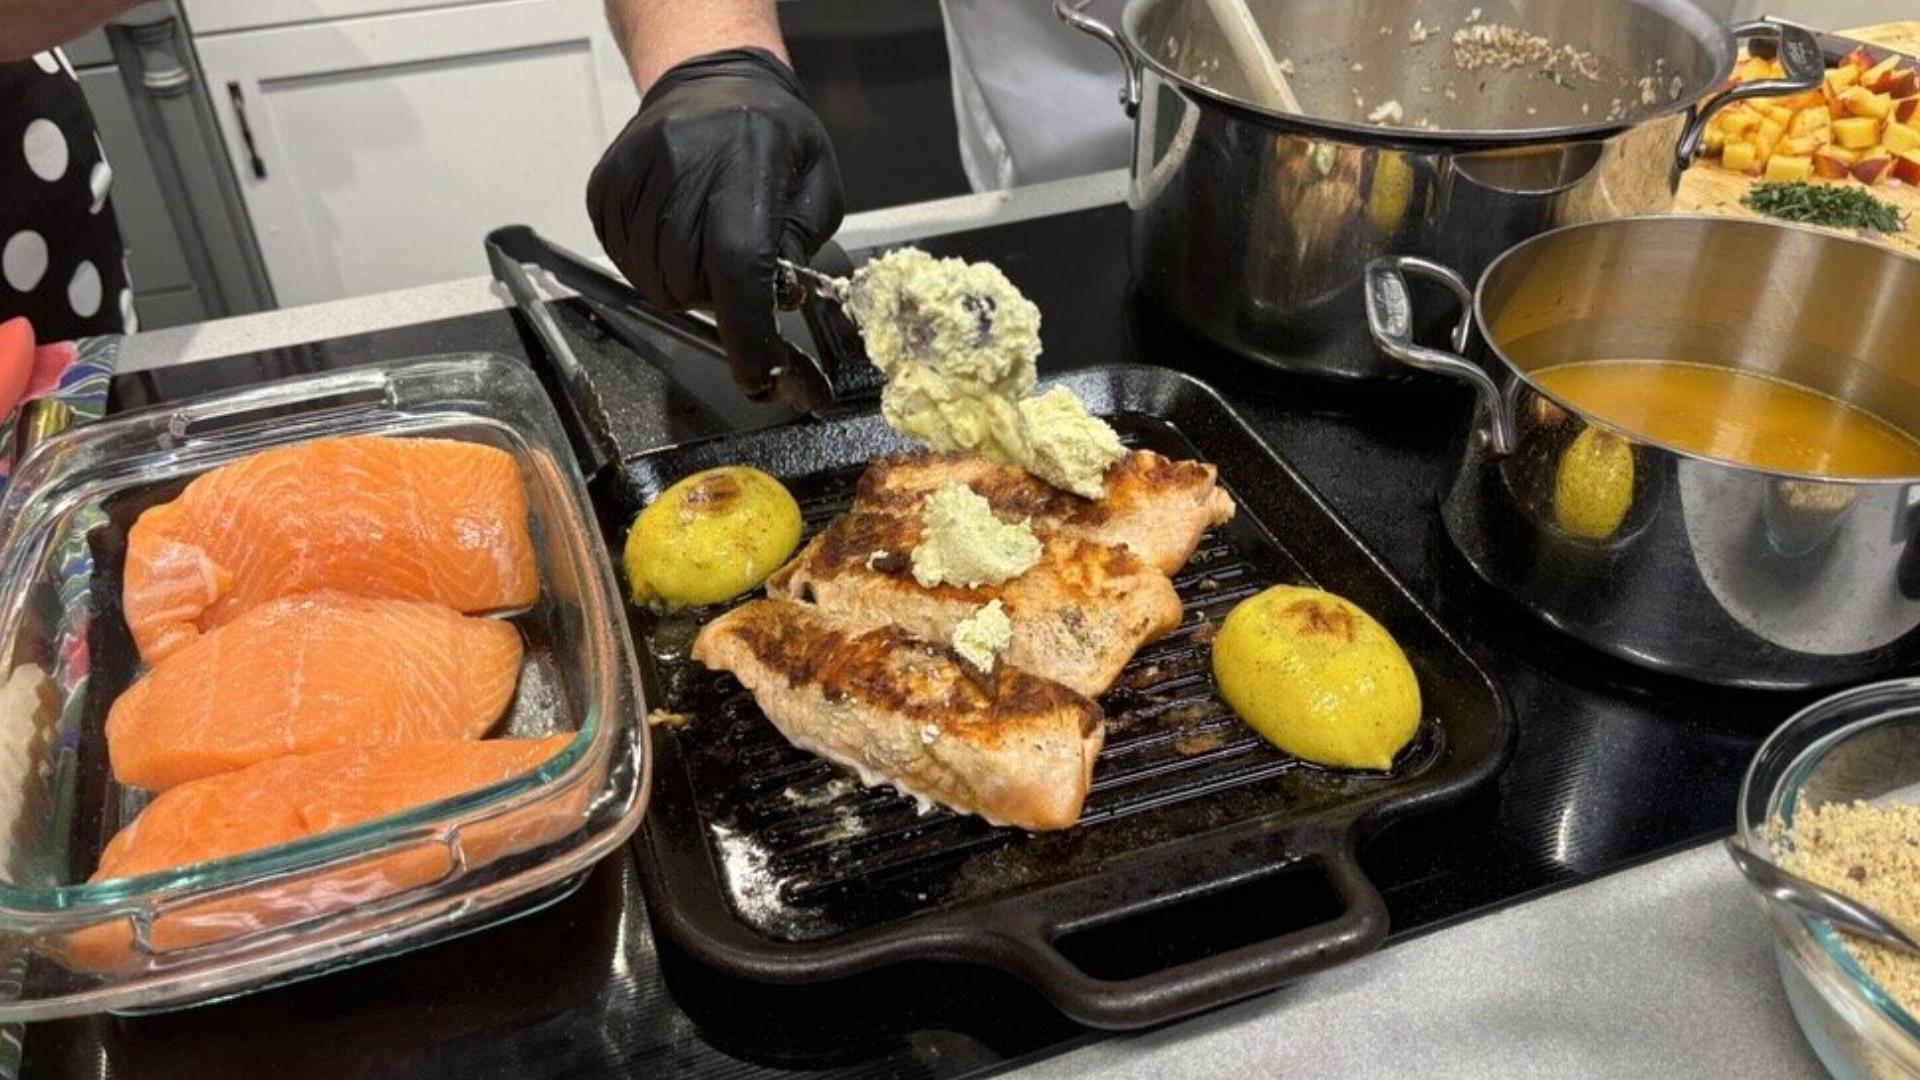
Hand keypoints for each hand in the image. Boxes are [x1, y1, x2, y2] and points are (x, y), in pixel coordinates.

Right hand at [587, 48, 843, 397]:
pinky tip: (671, 237)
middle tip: (734, 276)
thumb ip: (803, 245)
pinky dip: (647, 264)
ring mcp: (638, 167)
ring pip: (649, 277)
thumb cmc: (774, 138)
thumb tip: (777, 301)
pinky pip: (620, 255)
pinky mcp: (606, 181)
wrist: (713, 82)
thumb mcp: (817, 184)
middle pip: (687, 278)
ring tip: (703, 249)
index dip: (746, 330)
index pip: (738, 262)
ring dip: (680, 284)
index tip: (758, 378)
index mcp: (749, 158)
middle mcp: (685, 159)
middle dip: (716, 300)